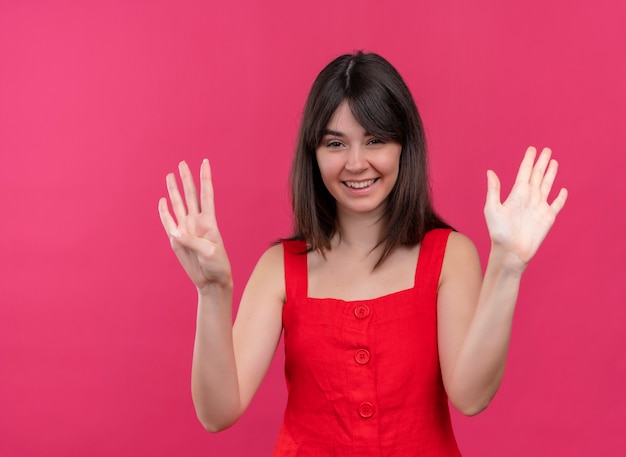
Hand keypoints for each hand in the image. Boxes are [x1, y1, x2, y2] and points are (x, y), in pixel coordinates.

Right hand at [158, 160, 231, 290]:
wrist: (211, 281)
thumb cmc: (216, 266)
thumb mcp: (209, 252)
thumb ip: (192, 240)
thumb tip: (174, 231)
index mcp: (209, 222)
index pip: (206, 194)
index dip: (205, 178)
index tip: (205, 162)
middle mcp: (197, 222)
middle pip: (190, 195)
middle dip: (186, 179)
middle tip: (182, 163)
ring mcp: (186, 229)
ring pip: (178, 205)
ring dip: (174, 190)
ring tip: (170, 175)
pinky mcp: (176, 240)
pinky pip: (168, 222)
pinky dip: (164, 212)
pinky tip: (162, 201)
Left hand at [484, 146, 567, 271]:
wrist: (511, 251)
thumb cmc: (499, 232)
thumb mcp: (492, 209)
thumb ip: (494, 190)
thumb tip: (490, 171)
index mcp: (516, 194)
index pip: (524, 172)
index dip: (528, 160)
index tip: (532, 149)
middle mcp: (529, 198)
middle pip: (538, 175)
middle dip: (542, 162)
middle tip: (546, 150)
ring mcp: (539, 207)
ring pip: (547, 185)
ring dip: (551, 174)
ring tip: (554, 162)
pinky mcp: (548, 217)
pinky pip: (557, 204)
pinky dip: (561, 197)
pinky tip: (562, 190)